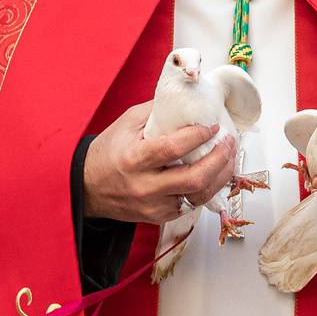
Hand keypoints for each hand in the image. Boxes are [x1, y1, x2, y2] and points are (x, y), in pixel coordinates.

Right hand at [82, 102, 235, 224]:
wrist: (87, 188)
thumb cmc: (107, 153)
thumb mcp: (126, 124)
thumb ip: (156, 111)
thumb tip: (185, 98)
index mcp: (134, 159)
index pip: (174, 148)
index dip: (199, 136)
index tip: (213, 125)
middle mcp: (144, 186)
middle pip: (194, 179)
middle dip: (220, 159)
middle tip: (229, 143)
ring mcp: (153, 206)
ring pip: (199, 196)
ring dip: (221, 176)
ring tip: (229, 158)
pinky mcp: (159, 217)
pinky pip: (191, 205)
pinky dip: (207, 189)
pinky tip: (215, 174)